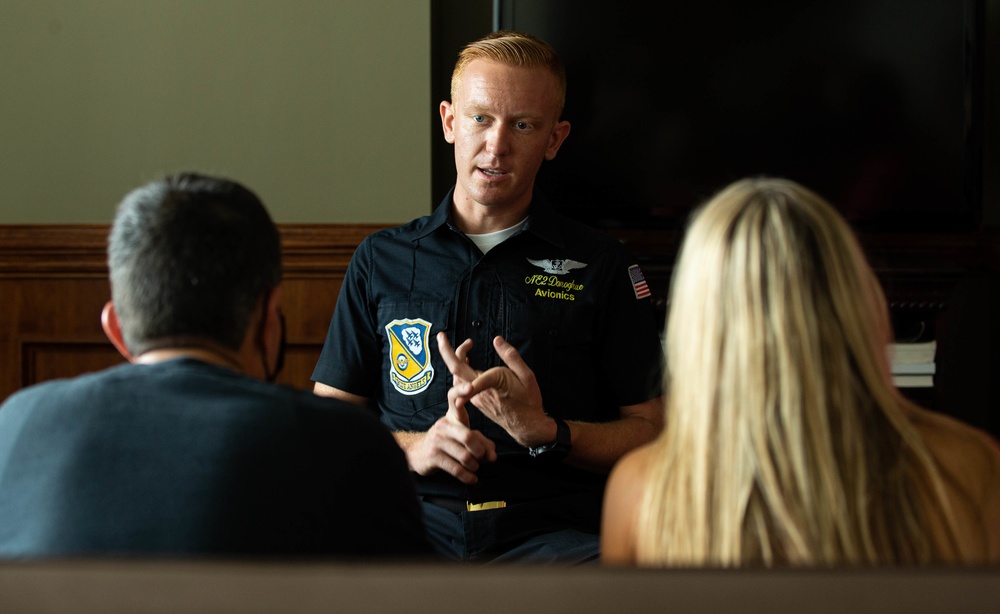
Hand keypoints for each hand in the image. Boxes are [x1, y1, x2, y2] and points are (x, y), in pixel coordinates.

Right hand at [402, 339, 495, 483]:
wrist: (417, 454)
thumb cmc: (445, 443)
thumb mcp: (462, 437)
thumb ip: (481, 442)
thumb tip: (493, 456)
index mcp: (451, 416)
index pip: (453, 397)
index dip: (461, 390)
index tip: (471, 386)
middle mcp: (443, 426)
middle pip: (468, 436)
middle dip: (480, 450)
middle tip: (483, 457)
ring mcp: (437, 441)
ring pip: (464, 456)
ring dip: (474, 465)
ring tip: (474, 467)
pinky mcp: (433, 456)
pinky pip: (456, 469)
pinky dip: (468, 477)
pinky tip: (472, 479)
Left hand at [437, 333, 555, 447]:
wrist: (526, 426)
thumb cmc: (528, 401)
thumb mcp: (526, 376)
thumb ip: (511, 356)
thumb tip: (497, 340)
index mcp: (492, 382)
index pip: (467, 367)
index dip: (460, 352)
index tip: (460, 341)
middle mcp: (480, 391)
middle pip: (456, 370)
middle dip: (446, 351)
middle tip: (441, 336)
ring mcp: (476, 398)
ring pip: (458, 377)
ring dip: (456, 360)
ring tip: (467, 346)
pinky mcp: (477, 401)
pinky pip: (463, 384)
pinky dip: (462, 370)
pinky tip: (468, 362)